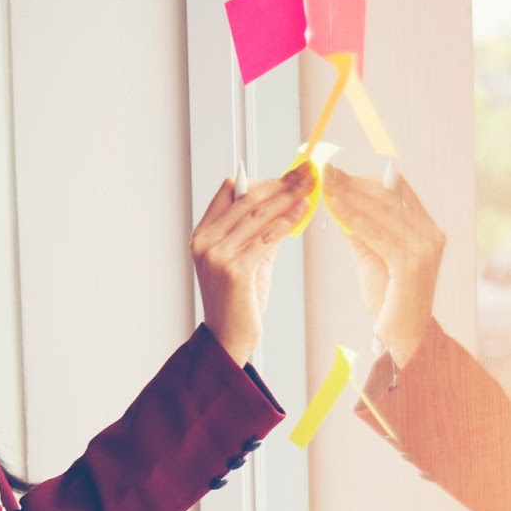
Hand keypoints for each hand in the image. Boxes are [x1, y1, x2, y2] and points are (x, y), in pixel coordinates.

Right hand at [191, 163, 314, 365]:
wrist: (229, 338)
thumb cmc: (239, 300)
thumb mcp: (246, 260)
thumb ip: (258, 233)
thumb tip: (286, 203)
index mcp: (201, 236)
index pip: (229, 194)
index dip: (261, 180)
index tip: (287, 172)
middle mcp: (205, 243)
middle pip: (246, 201)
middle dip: (279, 184)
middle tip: (304, 173)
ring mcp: (217, 256)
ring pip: (258, 217)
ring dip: (287, 198)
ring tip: (309, 186)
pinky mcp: (235, 271)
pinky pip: (266, 238)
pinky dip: (287, 222)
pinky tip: (302, 211)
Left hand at [320, 165, 443, 365]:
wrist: (405, 336)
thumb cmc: (389, 298)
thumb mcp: (373, 256)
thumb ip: (360, 230)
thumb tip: (338, 201)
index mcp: (428, 229)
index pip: (398, 192)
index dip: (367, 179)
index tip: (339, 171)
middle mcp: (432, 235)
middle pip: (388, 198)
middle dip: (354, 182)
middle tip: (327, 170)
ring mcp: (425, 249)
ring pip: (381, 213)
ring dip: (350, 196)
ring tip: (326, 184)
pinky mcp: (412, 264)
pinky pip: (377, 234)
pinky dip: (354, 219)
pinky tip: (336, 207)